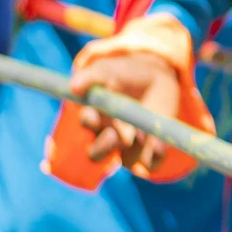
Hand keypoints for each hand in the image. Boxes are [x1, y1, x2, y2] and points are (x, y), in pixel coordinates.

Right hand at [68, 49, 182, 173]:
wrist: (157, 78)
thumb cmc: (125, 74)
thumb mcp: (108, 69)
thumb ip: (91, 76)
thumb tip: (74, 87)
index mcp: (95, 116)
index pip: (86, 124)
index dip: (88, 122)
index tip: (94, 115)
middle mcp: (108, 135)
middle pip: (96, 153)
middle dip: (102, 147)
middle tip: (113, 134)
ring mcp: (129, 145)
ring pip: (125, 160)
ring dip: (131, 151)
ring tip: (141, 134)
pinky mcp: (151, 150)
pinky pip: (151, 162)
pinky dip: (154, 156)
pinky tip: (156, 144)